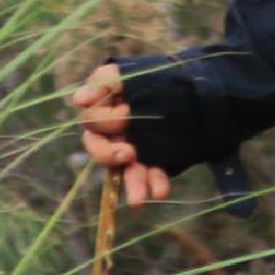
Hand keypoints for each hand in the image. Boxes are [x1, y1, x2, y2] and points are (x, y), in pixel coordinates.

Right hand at [72, 61, 173, 208]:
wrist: (195, 88)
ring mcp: (133, 150)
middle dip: (109, 156)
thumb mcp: (130, 73)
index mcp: (104, 110)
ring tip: (139, 201)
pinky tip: (160, 190)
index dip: (105, 120)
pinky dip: (155, 183)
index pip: (92, 122)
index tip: (127, 112)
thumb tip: (79, 99)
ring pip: (125, 170)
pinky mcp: (153, 161)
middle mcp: (114, 133)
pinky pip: (150, 176)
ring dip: (132, 184)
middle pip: (100, 150)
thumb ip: (106, 82)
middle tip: (128, 153)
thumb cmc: (154, 76)